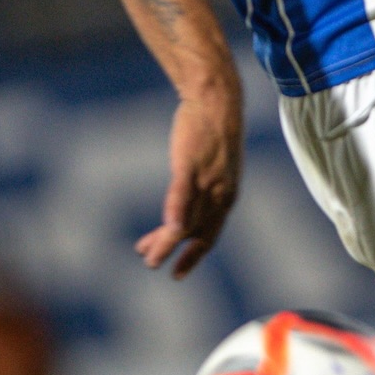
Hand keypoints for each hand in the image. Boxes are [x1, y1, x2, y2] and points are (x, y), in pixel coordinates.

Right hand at [136, 80, 242, 277]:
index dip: (193, 256)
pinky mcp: (190, 164)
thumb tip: (188, 202)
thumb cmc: (214, 132)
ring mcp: (206, 180)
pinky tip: (168, 229)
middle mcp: (220, 193)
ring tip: (147, 256)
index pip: (209, 235)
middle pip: (194, 232)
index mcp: (226, 196)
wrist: (218, 100)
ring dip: (165, 241)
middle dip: (172, 251)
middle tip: (151, 263)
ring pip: (186, 219)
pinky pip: (182, 194)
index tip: (178, 273)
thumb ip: (204, 189)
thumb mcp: (214, 167)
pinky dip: (175, 213)